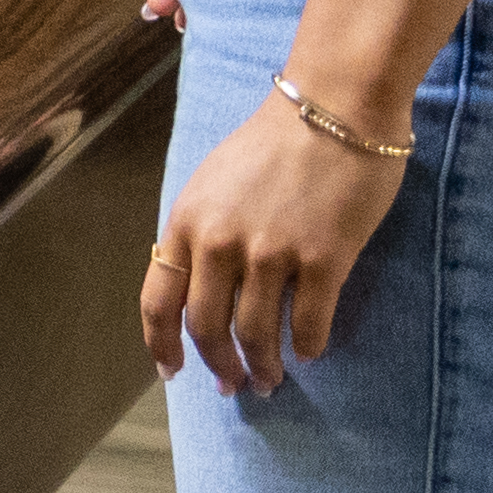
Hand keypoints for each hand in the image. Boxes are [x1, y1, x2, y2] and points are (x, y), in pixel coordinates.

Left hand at [141, 80, 405, 402]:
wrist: (335, 106)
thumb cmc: (274, 142)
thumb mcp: (212, 183)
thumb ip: (199, 232)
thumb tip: (196, 286)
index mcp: (186, 223)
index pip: (158, 302)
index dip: (161, 345)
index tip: (172, 372)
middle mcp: (220, 243)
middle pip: (206, 328)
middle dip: (218, 365)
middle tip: (234, 386)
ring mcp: (271, 253)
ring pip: (257, 333)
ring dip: (264, 365)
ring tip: (271, 379)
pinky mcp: (324, 258)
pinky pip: (310, 322)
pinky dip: (308, 346)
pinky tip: (311, 352)